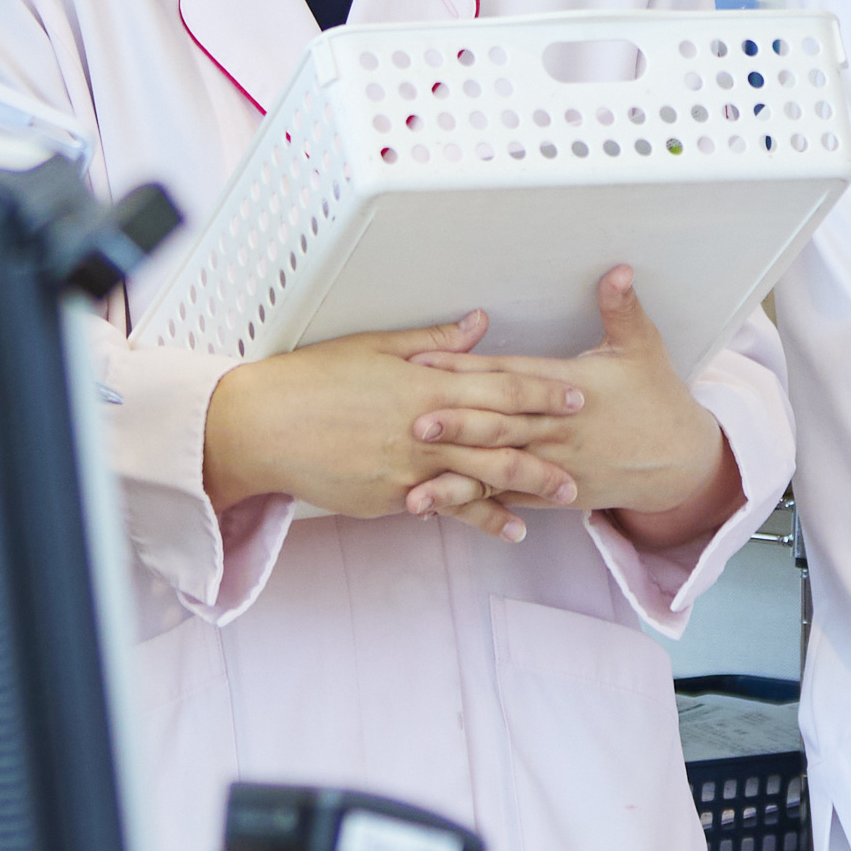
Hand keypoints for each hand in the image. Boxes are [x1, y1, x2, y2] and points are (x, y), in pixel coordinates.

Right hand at [204, 315, 592, 541]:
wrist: (262, 427)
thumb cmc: (312, 381)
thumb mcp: (375, 347)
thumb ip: (435, 340)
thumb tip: (479, 324)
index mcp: (424, 382)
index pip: (498, 384)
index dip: (541, 389)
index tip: (575, 392)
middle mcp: (424, 426)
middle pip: (500, 434)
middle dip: (548, 443)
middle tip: (588, 451)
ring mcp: (410, 467)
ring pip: (480, 477)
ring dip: (526, 487)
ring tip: (564, 495)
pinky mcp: (392, 497)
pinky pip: (446, 506)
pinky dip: (480, 517)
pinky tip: (508, 526)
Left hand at [415, 268, 737, 542]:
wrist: (679, 462)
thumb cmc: (657, 398)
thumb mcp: (643, 347)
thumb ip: (622, 309)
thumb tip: (619, 270)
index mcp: (572, 388)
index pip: (513, 377)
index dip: (470, 369)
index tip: (428, 363)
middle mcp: (559, 429)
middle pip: (502, 426)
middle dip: (457, 425)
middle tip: (413, 421)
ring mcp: (555, 465)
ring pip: (499, 472)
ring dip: (456, 479)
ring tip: (414, 488)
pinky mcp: (554, 492)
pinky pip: (509, 500)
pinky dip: (474, 504)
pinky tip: (438, 507)